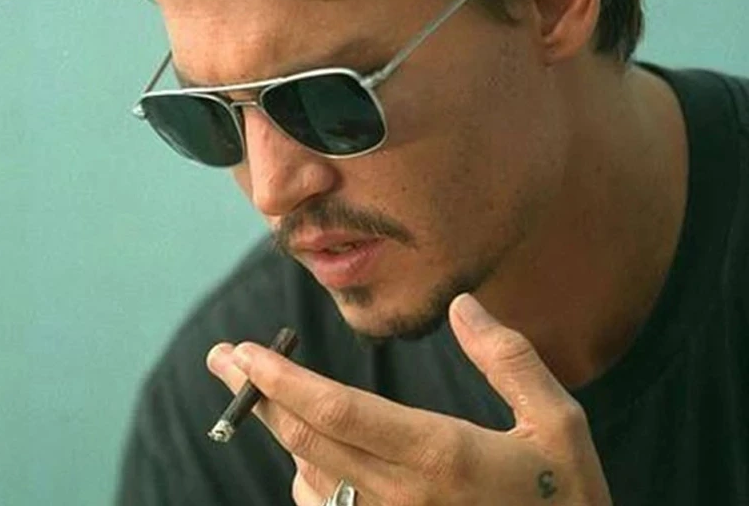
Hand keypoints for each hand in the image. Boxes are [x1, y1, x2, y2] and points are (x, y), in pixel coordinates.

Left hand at [207, 293, 611, 505]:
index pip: (338, 412)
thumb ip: (507, 358)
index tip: (245, 352)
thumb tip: (463, 305)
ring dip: (282, 433)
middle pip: (306, 443)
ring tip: (270, 393)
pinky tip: (314, 455)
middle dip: (257, 396)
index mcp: (440, 455)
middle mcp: (403, 499)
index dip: (283, 380)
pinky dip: (308, 478)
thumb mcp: (558, 422)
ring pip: (309, 481)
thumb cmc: (567, 499)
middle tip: (222, 359)